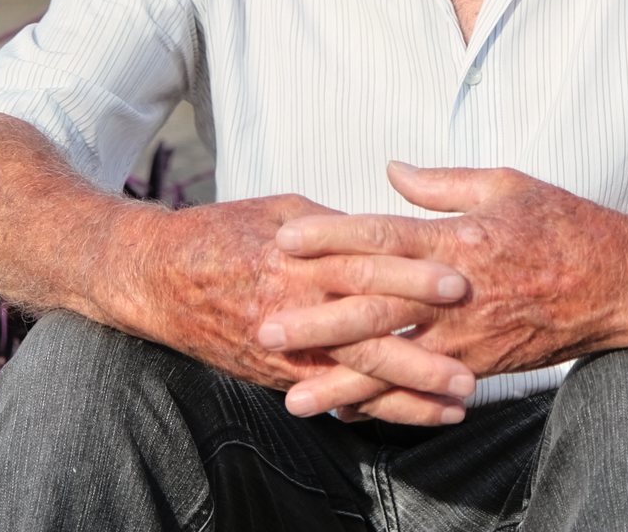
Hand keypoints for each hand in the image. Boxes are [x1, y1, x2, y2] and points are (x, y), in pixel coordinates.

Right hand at [132, 193, 478, 424]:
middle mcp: (293, 304)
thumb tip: (387, 233)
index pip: (365, 263)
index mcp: (299, 255)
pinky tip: (412, 415)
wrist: (157, 278)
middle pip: (366, 327)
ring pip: (354, 373)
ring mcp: (284, 345)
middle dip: (420, 346)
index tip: (458, 280)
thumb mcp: (281, 211)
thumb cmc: (222, 232)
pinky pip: (331, 394)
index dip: (413, 272)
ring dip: (408, 391)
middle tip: (471, 359)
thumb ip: (336, 227)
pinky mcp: (275, 372)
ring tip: (457, 402)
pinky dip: (372, 408)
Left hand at [264, 162, 627, 418]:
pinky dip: (384, 402)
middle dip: (317, 321)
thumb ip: (442, 182)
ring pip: (394, 362)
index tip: (285, 239)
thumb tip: (388, 168)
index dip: (331, 237)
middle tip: (265, 328)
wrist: (621, 285)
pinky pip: (423, 387)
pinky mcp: (481, 366)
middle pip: (375, 308)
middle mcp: (458, 294)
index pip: (382, 237)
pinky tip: (347, 410)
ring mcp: (469, 338)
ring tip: (293, 395)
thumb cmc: (565, 225)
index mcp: (459, 240)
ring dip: (341, 380)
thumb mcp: (507, 185)